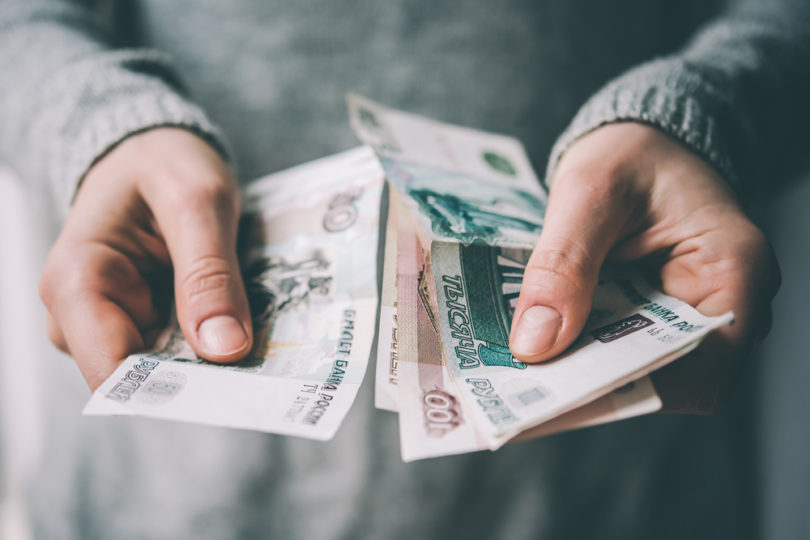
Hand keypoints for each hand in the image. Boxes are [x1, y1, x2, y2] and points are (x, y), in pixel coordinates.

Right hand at [39, 128, 252, 390]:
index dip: (172, 390)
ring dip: (212, 363)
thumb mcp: (198, 201)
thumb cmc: (164, 163)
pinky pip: (177, 352)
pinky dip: (212, 344)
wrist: (153, 152)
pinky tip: (246, 332)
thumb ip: (208, 273)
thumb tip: (224, 350)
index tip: (235, 392)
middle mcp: (79, 314)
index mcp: (75, 280)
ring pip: (164, 370)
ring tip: (264, 346)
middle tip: (267, 371)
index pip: (112, 370)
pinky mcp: (139, 323)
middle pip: (140, 378)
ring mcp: (109, 322)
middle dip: (202, 377)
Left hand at [509, 123, 779, 412]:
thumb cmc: (632, 152)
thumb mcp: (590, 191)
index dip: (628, 389)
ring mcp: (690, 316)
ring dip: (579, 373)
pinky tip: (534, 348)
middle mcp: (723, 304)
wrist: (641, 144)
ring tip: (514, 378)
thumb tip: (535, 346)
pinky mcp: (656, 318)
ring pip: (639, 370)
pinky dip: (579, 351)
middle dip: (591, 388)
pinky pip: (620, 349)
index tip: (557, 399)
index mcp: (732, 269)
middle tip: (516, 399)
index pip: (698, 366)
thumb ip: (564, 263)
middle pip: (665, 378)